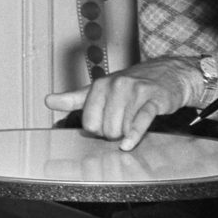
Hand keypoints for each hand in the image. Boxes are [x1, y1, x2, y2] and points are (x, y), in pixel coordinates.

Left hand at [43, 56, 201, 149]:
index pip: (89, 123)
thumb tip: (48, 101)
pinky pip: (140, 121)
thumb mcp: (102, 89)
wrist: (169, 74)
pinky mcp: (153, 100)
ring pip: (121, 129)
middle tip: (123, 123)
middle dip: (114, 133)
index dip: (98, 130)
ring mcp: (135, 92)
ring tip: (134, 122)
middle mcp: (115, 86)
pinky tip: (128, 144)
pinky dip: (134, 135)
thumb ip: (74, 98)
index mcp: (100, 85)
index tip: (106, 125)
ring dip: (127, 134)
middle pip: (106, 129)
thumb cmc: (133, 85)